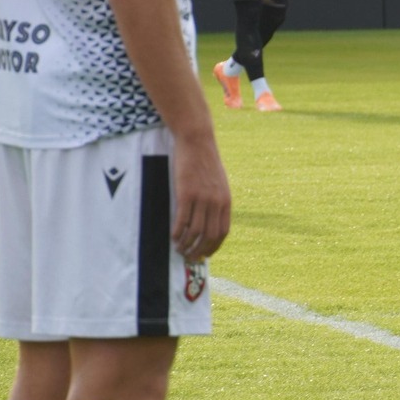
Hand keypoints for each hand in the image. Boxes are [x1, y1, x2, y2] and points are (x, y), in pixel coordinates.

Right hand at [170, 133, 231, 261]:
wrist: (197, 141)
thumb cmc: (205, 162)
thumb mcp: (219, 183)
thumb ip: (217, 201)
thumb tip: (211, 219)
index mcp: (226, 201)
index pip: (222, 232)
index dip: (213, 246)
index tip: (204, 255)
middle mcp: (216, 202)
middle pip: (209, 235)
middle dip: (199, 250)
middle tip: (189, 258)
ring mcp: (202, 198)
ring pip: (194, 231)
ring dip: (186, 244)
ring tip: (179, 250)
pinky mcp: (186, 194)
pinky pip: (182, 220)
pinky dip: (177, 232)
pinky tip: (172, 237)